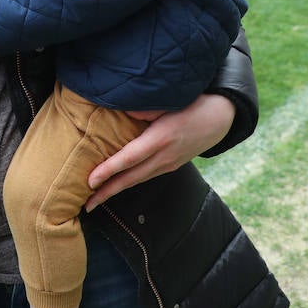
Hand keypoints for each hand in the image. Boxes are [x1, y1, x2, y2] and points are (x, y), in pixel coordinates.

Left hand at [85, 93, 234, 209]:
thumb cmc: (193, 104)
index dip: (109, 170)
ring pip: (137, 180)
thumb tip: (124, 111)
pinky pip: (145, 176)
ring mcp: (168, 164)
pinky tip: (116, 185)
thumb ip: (146, 108)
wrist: (221, 118)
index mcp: (160, 138)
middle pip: (130, 178)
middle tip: (86, 205)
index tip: (90, 181)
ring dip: (115, 190)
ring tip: (95, 199)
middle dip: (107, 192)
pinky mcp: (171, 166)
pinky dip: (129, 182)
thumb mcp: (170, 101)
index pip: (129, 158)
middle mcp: (164, 156)